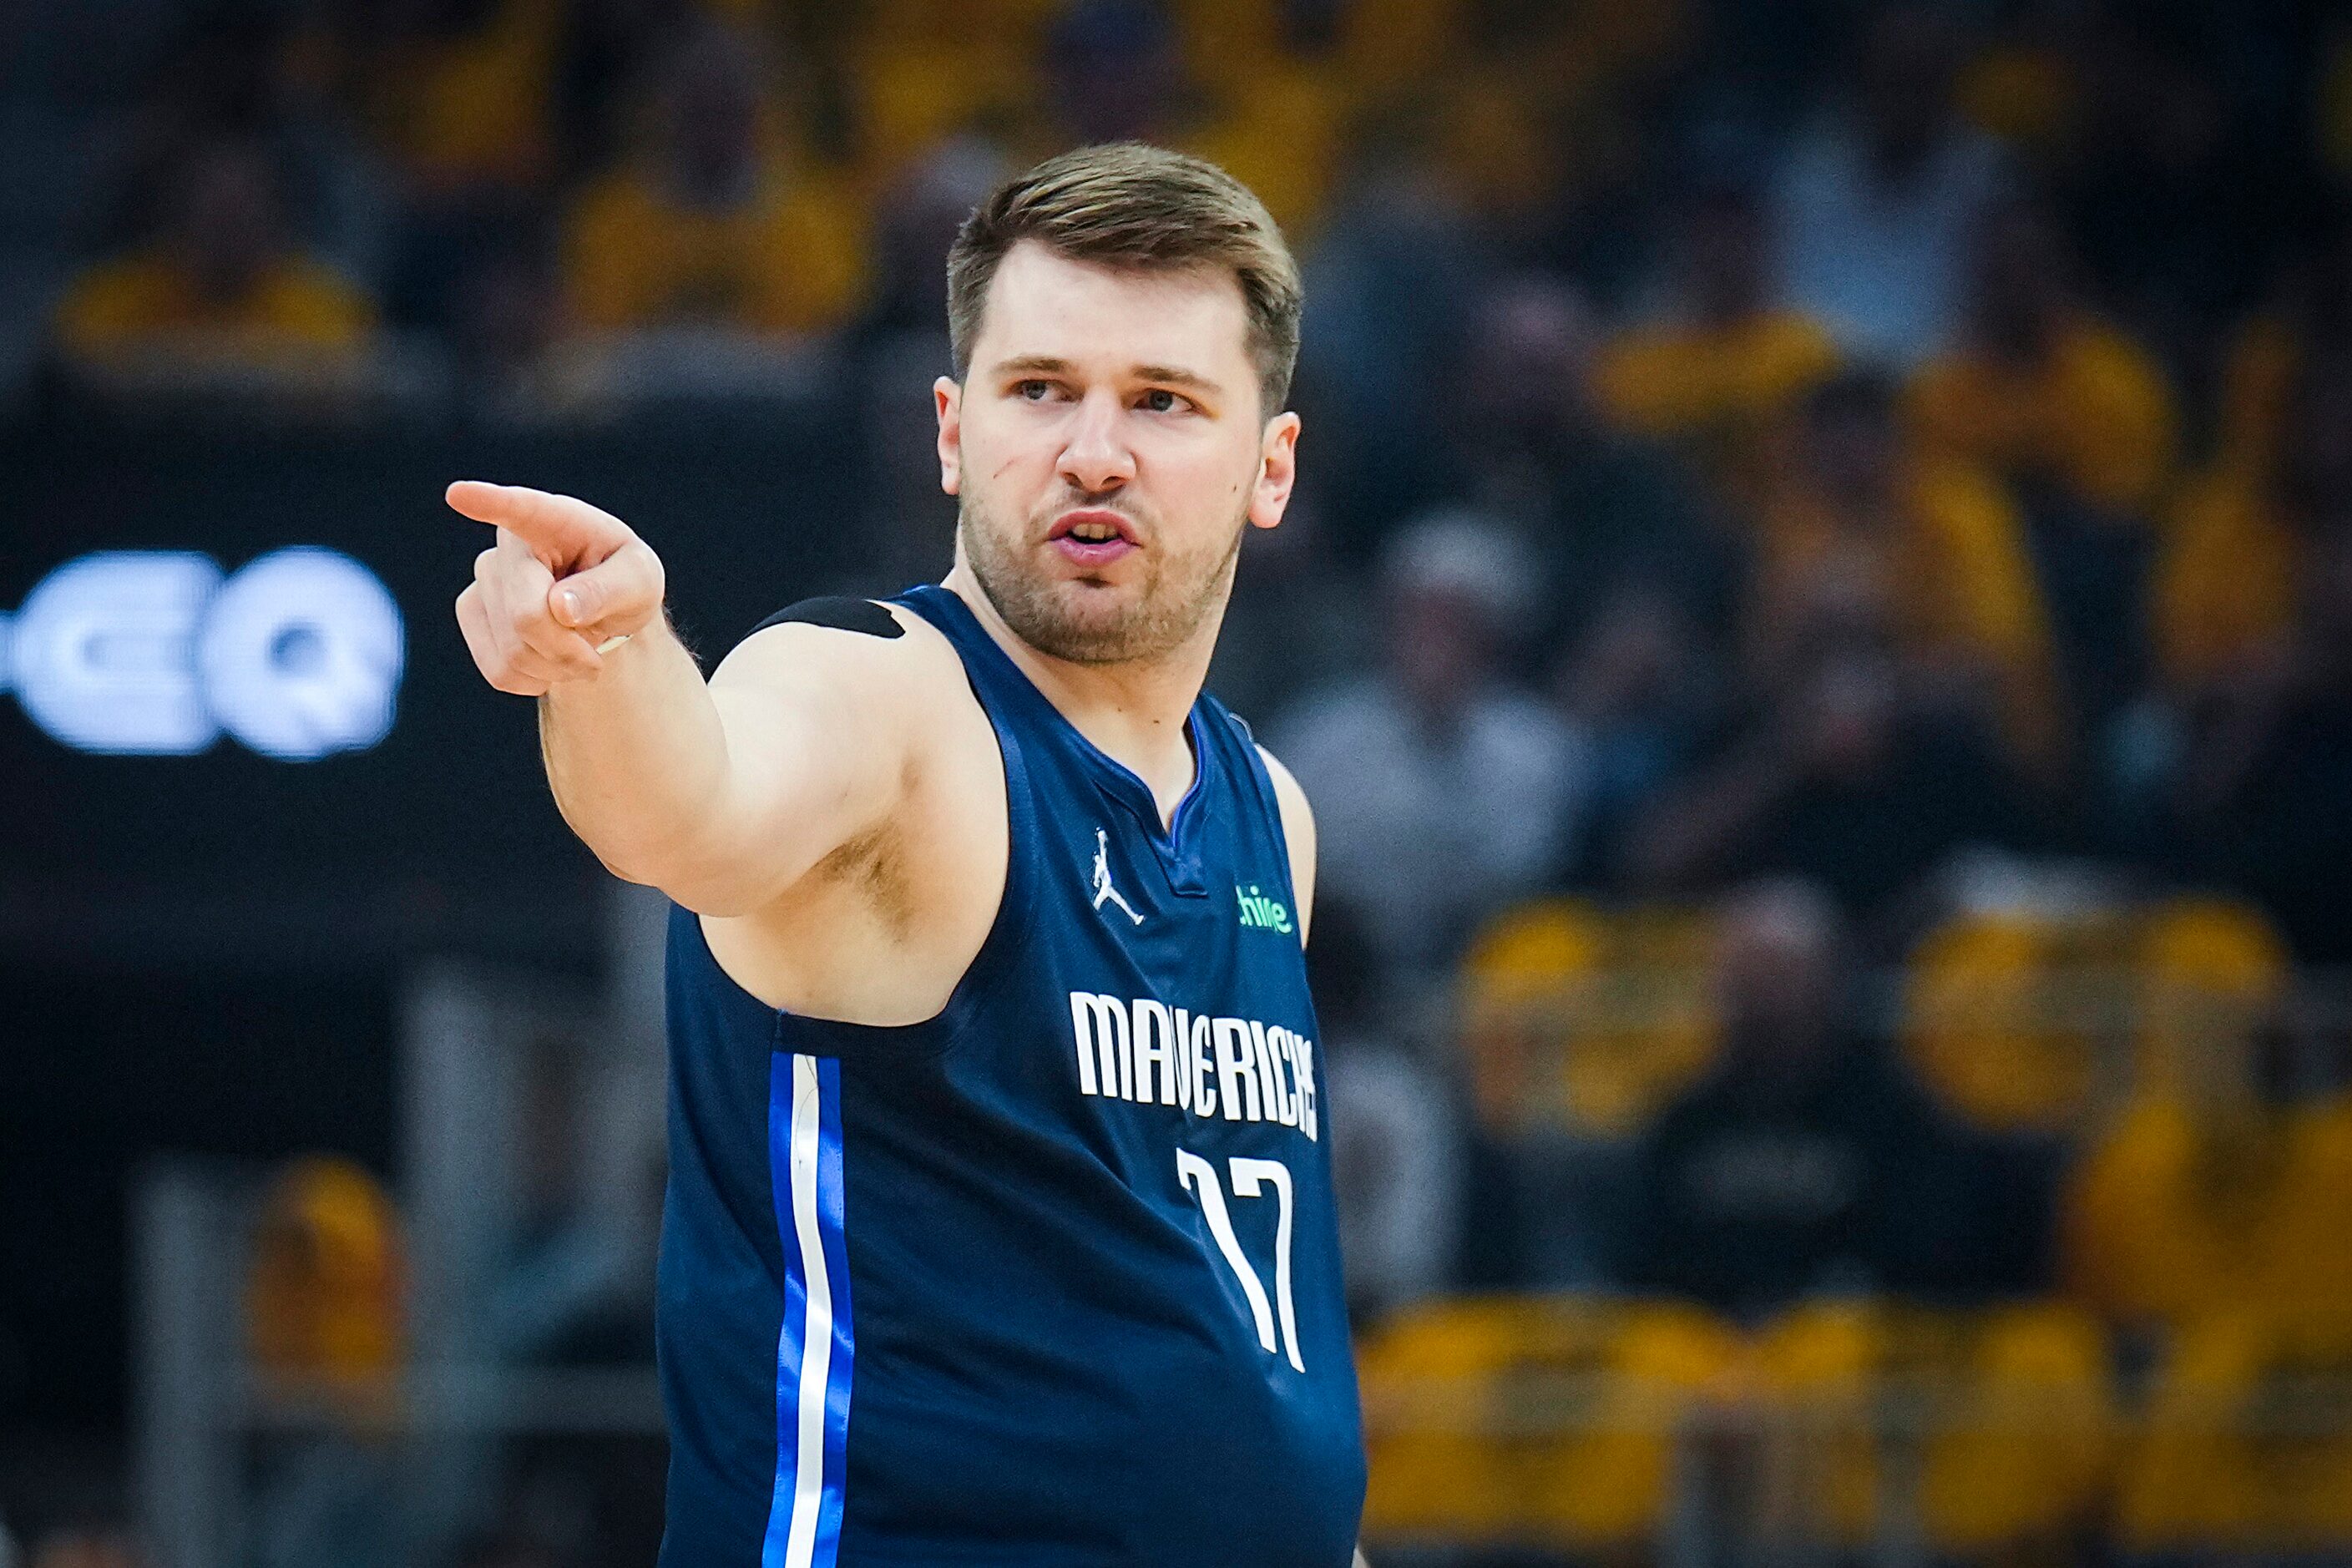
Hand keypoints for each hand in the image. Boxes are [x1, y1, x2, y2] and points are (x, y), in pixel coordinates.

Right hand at [447, 480, 665, 695]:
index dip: (488, 502)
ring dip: (556, 666)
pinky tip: (551, 660)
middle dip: (568, 648)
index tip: (459, 493)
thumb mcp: (640, 582)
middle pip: (527, 615)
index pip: (520, 510)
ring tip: (578, 647)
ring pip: (513, 650)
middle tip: (597, 648)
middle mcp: (510, 545)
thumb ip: (609, 590)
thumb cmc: (626, 584)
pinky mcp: (472, 612)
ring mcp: (485, 578)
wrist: (606, 613)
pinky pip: (500, 671)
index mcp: (555, 520)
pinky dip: (535, 680)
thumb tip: (561, 608)